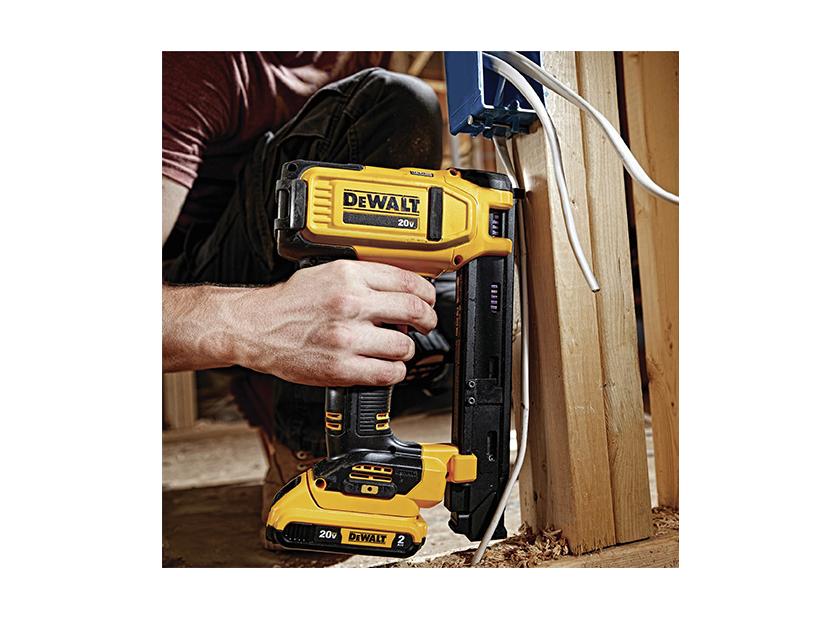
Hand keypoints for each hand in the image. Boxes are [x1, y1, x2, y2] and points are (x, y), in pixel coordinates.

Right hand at [228, 260, 436, 386]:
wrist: (258, 327)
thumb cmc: (291, 302)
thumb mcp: (328, 273)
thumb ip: (364, 278)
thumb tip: (403, 289)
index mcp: (349, 276)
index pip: (408, 281)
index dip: (427, 293)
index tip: (428, 300)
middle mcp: (350, 303)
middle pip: (413, 310)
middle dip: (427, 320)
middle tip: (425, 324)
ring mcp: (346, 337)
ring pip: (404, 346)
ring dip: (406, 349)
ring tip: (397, 348)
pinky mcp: (341, 367)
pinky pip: (388, 372)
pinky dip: (394, 371)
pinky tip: (387, 365)